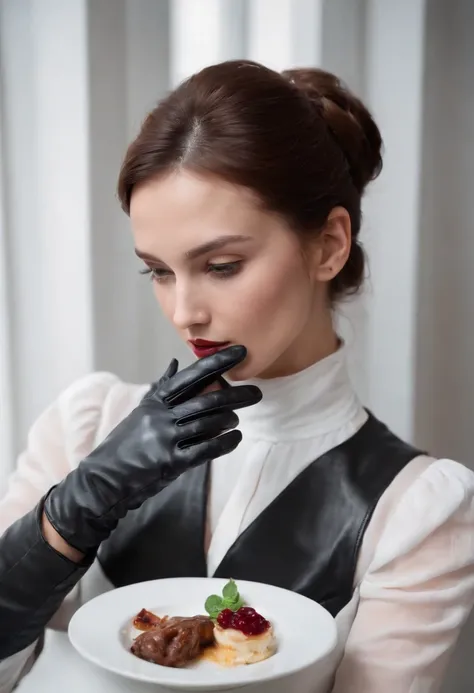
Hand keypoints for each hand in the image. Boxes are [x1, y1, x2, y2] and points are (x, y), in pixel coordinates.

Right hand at [44, 345, 260, 554]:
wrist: (103, 479)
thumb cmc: (124, 445)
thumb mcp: (140, 411)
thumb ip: (160, 388)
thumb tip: (174, 363)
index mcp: (156, 400)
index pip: (191, 376)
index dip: (217, 363)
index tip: (240, 352)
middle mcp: (161, 416)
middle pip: (206, 399)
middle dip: (236, 395)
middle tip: (256, 393)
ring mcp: (165, 438)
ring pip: (209, 423)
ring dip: (229, 420)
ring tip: (237, 420)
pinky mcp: (170, 462)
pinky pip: (206, 450)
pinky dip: (225, 443)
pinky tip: (235, 438)